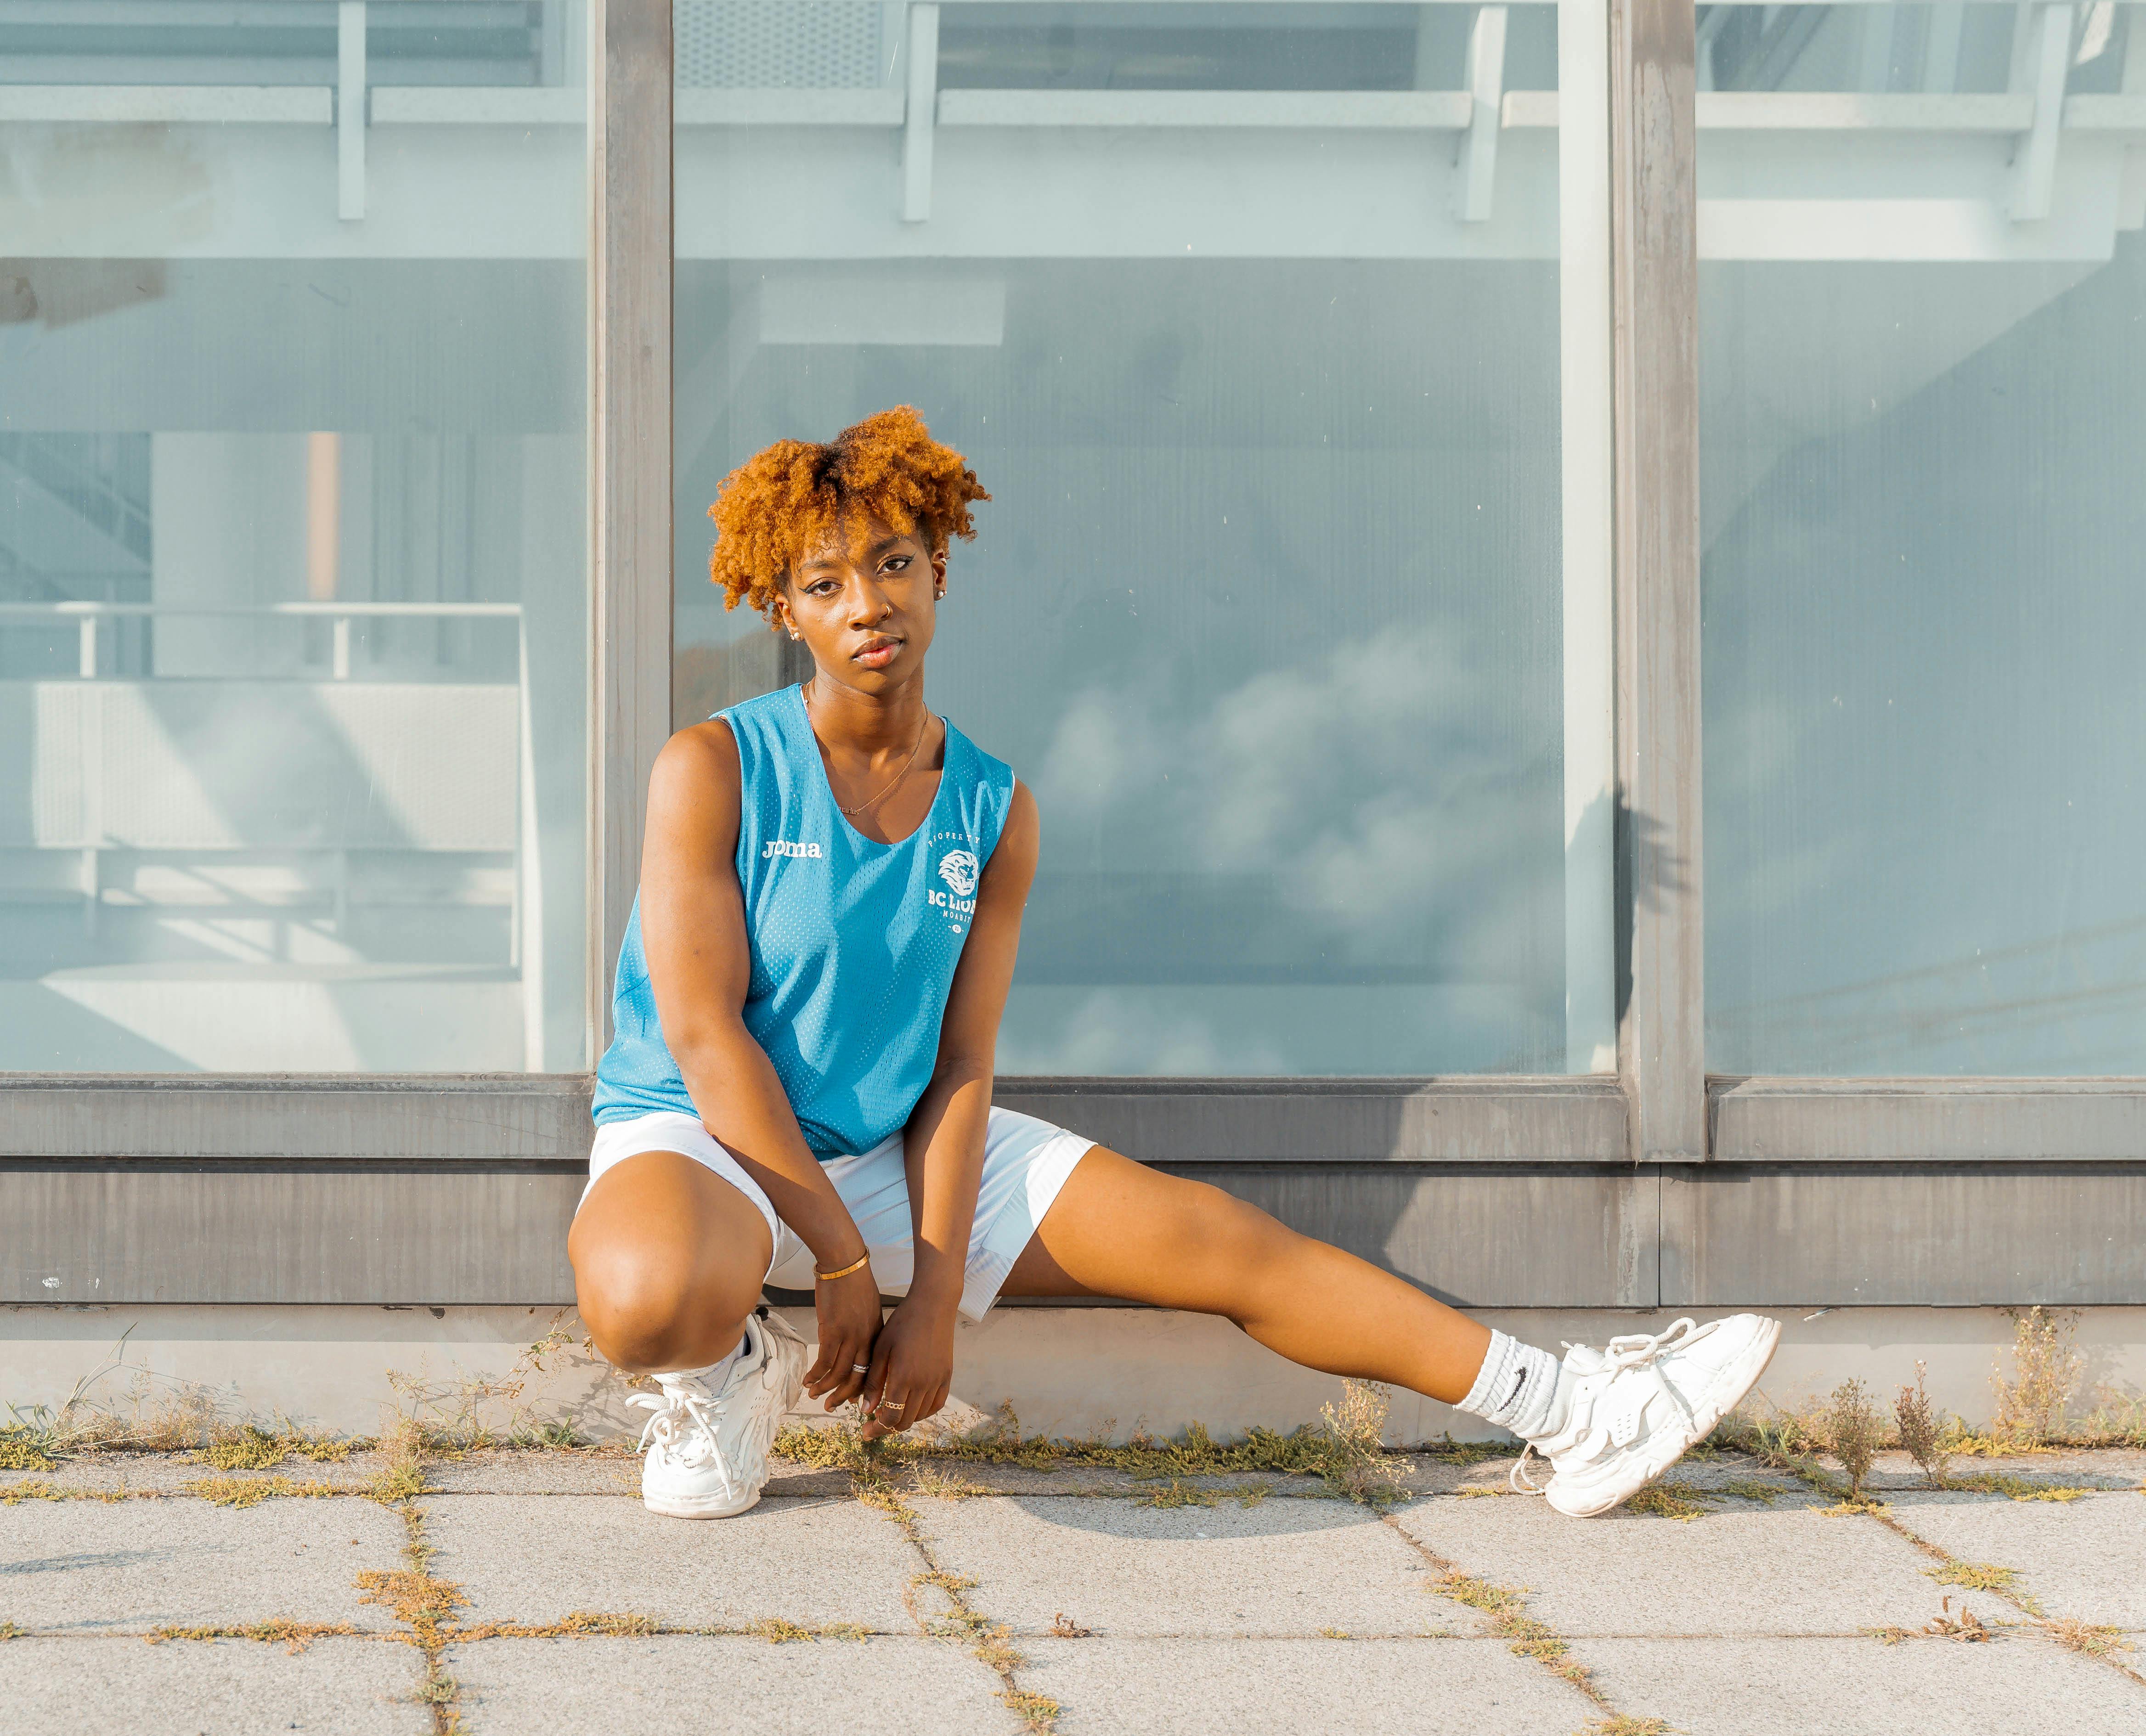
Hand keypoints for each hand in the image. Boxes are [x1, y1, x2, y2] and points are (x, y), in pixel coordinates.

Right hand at [803, 1263, 882, 1410]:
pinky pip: (824, 1362)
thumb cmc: (855, 1282)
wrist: (845, 1263)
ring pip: (839, 1373)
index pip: (872, 1370)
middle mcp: (866, 1340)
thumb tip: (855, 1346)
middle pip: (857, 1378)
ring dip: (824, 1388)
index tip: (853, 1401)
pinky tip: (807, 1379)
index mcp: (877, 1335)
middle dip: (843, 1397)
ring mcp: (850, 1337)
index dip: (861, 1389)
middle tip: (830, 1406)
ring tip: (813, 1394)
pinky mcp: (832, 1331)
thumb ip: (865, 1330)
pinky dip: (815, 1374)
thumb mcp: (868, 1309)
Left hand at [860, 1293, 956, 1440]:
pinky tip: (913, 1407)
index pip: (890, 1418)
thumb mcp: (881, 1350)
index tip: (865, 1432)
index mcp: (904, 1378)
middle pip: (906, 1421)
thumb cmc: (902, 1324)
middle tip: (874, 1424)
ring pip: (921, 1415)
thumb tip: (866, 1411)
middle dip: (888, 1428)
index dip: (877, 1430)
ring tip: (891, 1413)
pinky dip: (923, 1412)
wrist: (933, 1306)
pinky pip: (937, 1404)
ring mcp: (938, 1381)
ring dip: (904, 1419)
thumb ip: (874, 1382)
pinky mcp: (947, 1375)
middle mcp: (923, 1384)